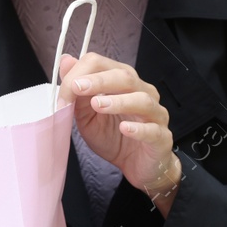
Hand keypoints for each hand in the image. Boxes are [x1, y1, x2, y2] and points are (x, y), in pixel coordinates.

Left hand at [57, 53, 182, 215]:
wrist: (136, 166)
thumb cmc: (113, 137)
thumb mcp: (87, 114)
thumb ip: (77, 91)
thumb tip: (65, 60)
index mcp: (123, 83)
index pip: (103, 65)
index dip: (81, 73)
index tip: (66, 89)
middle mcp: (143, 93)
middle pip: (125, 76)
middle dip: (99, 80)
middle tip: (78, 87)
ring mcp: (155, 115)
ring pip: (142, 100)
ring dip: (118, 101)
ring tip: (97, 105)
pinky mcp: (161, 137)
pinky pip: (153, 130)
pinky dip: (138, 128)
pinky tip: (124, 128)